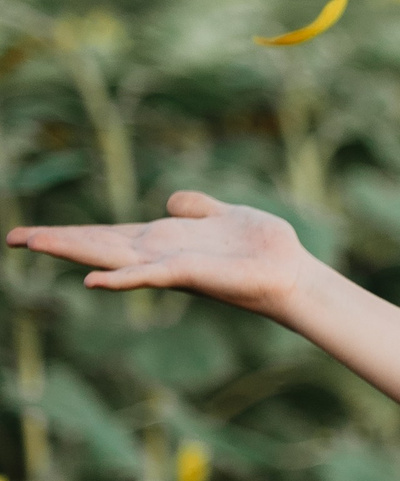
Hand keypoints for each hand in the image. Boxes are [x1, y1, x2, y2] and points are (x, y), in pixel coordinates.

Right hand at [7, 190, 314, 318]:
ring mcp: (169, 266)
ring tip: (33, 244)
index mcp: (163, 240)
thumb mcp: (222, 215)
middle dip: (58, 241)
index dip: (71, 234)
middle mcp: (158, 255)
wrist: (291, 272)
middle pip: (98, 246)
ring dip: (75, 252)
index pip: (107, 236)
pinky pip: (149, 275)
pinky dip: (121, 278)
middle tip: (14, 238)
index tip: (30, 235)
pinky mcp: (188, 274)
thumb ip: (195, 207)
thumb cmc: (261, 248)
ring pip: (112, 258)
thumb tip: (170, 200)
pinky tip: (92, 280)